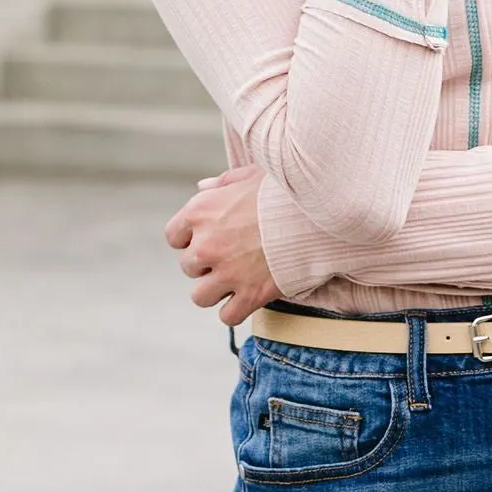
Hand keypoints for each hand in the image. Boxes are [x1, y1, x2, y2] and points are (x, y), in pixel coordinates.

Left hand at [165, 164, 279, 326]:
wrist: (318, 214)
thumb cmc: (285, 192)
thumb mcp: (250, 175)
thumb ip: (222, 183)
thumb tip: (203, 188)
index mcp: (201, 212)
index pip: (174, 236)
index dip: (190, 239)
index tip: (208, 237)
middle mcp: (207, 245)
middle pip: (188, 267)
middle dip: (207, 264)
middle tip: (232, 256)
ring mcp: (227, 273)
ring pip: (200, 296)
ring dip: (215, 291)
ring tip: (235, 281)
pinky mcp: (251, 295)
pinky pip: (227, 316)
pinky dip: (236, 311)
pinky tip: (248, 298)